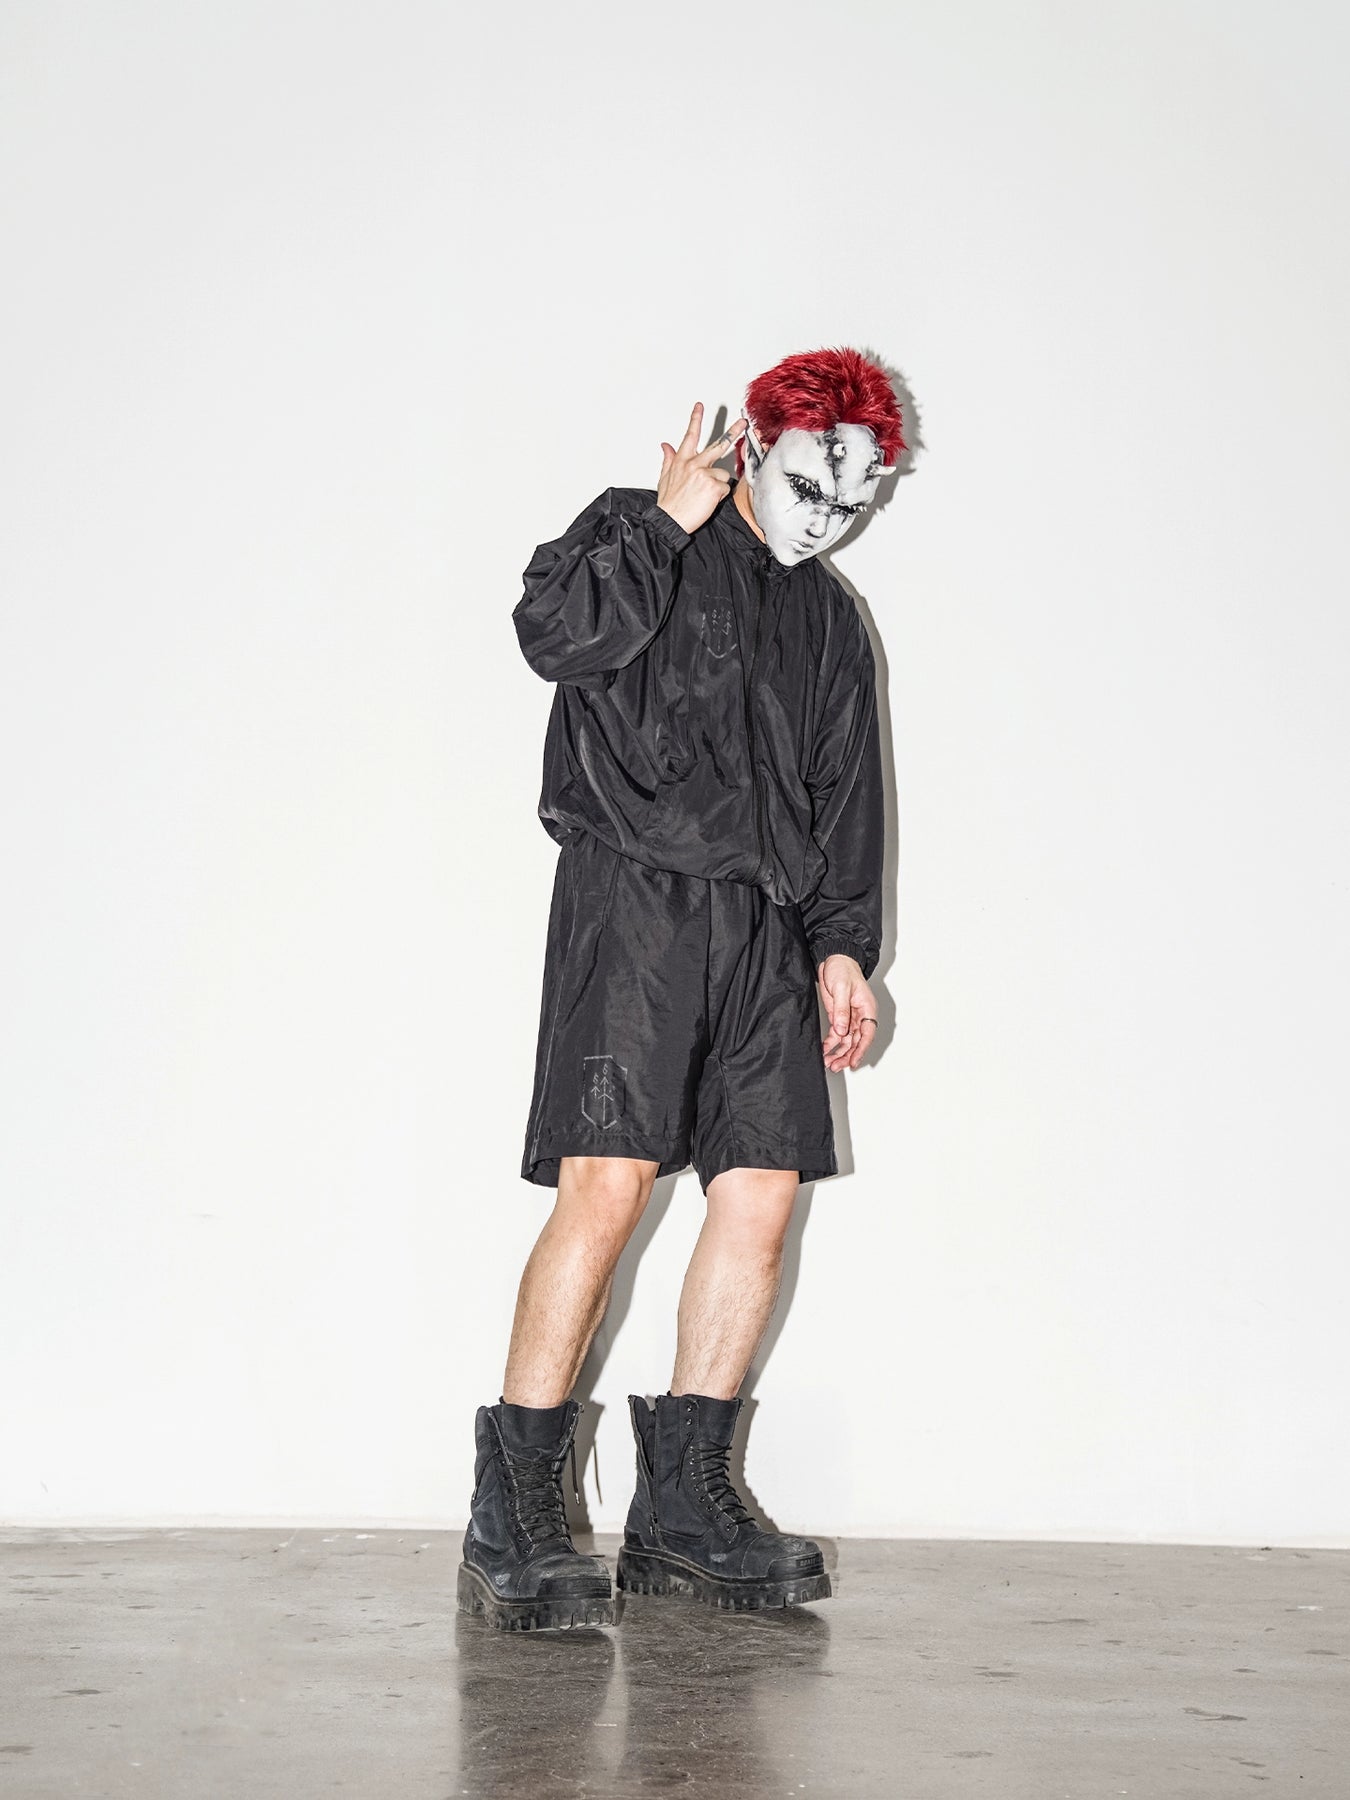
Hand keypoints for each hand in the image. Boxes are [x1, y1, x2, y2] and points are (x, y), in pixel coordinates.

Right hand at [656, 401, 746, 534]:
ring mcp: (704, 473)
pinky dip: (719, 496)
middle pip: (718, 444)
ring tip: (704, 496)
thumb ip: (668, 459)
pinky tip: (707, 501)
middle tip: (744, 422)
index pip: (690, 436)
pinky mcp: (713, 485)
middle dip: (733, 432)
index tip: (700, 406)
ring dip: (717, 485)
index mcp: (682, 460)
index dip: (696, 419)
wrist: (669, 521)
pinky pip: (725, 488)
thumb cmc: (669, 503)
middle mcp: (694, 464)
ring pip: (723, 474)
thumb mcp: (664, 478)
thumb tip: (665, 445)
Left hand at [818, 954, 877, 1071]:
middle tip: (837, 1066)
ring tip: (830, 1064)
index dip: (861, 1049)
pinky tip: (824, 1051)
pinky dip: (831, 1044)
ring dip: (839, 1053)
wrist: (833, 960)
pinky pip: (836, 1035)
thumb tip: (842, 1030)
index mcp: (867, 1008)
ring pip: (846, 1041)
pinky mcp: (838, 1017)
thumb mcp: (842, 988)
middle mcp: (860, 1016)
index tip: (854, 1061)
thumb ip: (842, 1010)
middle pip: (856, 1041)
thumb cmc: (843, 969)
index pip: (867, 1033)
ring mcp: (849, 1018)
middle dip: (847, 1055)